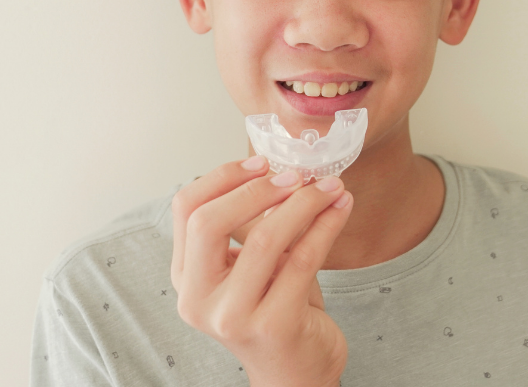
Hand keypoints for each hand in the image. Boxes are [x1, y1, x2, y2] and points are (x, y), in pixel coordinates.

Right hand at [171, 156, 353, 386]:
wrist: (295, 371)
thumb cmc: (274, 309)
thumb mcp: (251, 265)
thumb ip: (251, 223)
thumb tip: (280, 167)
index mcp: (186, 277)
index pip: (186, 209)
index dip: (223, 177)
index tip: (261, 162)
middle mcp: (198, 299)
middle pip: (210, 222)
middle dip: (258, 189)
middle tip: (296, 175)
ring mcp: (233, 317)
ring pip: (265, 239)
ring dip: (304, 203)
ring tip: (330, 186)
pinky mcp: (274, 326)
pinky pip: (303, 259)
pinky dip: (325, 225)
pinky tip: (341, 208)